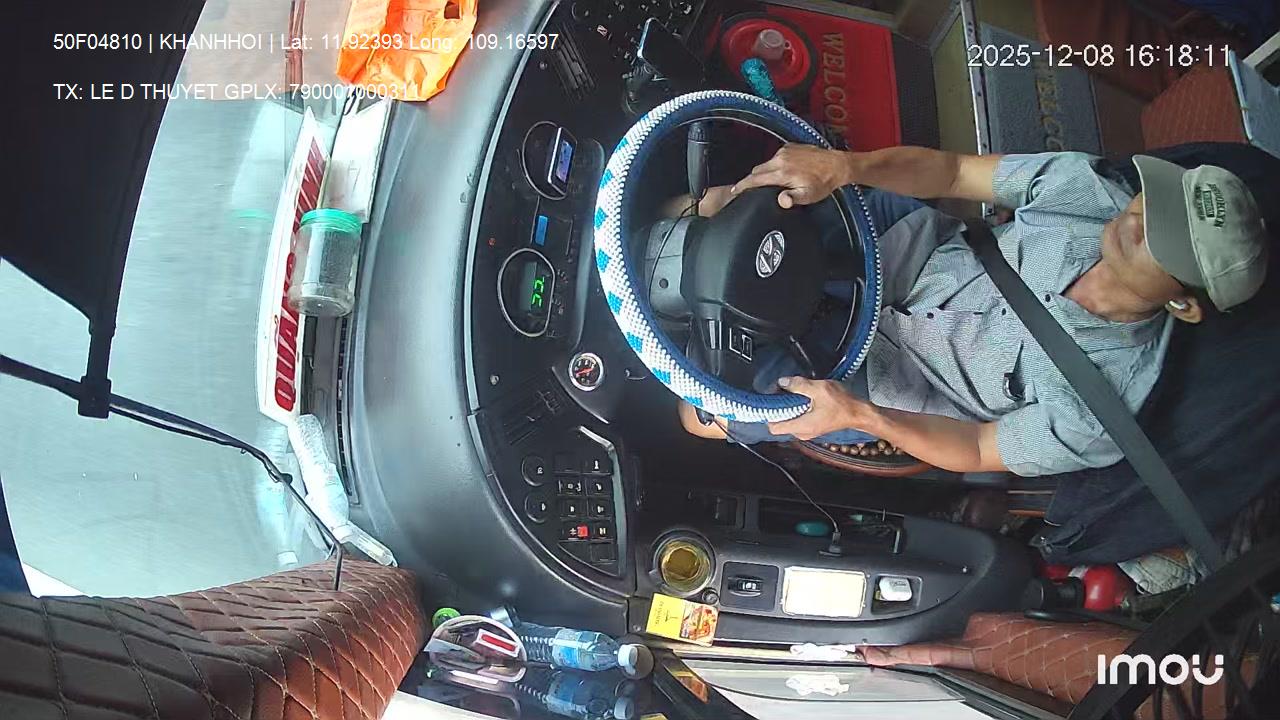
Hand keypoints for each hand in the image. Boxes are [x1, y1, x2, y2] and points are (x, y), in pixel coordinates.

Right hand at [730, 144, 853, 207]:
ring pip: (766, 164)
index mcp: (781, 172)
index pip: (755, 179)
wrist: (836, 165)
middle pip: (757, 171)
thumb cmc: (823, 183)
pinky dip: (775, 165)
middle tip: (752, 190)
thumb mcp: (808, 196)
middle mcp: (780, 159)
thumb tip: (781, 201)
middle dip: (753, 180)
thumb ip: (792, 198)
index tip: (734, 191)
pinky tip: (784, 172)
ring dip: (765, 173)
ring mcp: (785, 151)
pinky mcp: (790, 147)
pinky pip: (775, 157)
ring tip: (771, 183)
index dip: (742, 186)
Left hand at [767, 376, 878, 439]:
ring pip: (789, 419)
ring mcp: (807, 431)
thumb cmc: (842, 404)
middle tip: (782, 391)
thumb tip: (783, 382)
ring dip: (789, 406)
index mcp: (801, 427)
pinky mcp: (813, 426)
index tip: (770, 398)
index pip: (773, 427)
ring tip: (794, 392)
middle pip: (780, 422)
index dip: (769, 412)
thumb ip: (799, 385)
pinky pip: (798, 418)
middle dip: (779, 406)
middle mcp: (802, 432)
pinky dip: (797, 408)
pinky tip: (803, 397)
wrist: (859, 413)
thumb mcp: (819, 390)